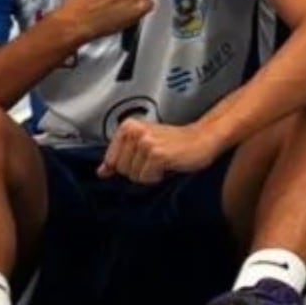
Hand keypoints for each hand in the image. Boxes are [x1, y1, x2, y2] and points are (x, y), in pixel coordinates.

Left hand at [100, 117, 218, 185]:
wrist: (204, 139)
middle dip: (139, 170)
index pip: (111, 161)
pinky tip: (170, 165)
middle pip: (121, 169)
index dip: (129, 165)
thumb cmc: (176, 143)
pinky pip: (146, 178)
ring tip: (164, 161)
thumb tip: (101, 172)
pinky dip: (158, 177)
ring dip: (150, 174)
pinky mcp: (156, 153)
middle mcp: (134, 131)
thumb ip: (120, 157)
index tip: (145, 159)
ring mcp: (145, 142)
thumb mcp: (144, 145)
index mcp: (128, 126)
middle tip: (157, 160)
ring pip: (133, 176)